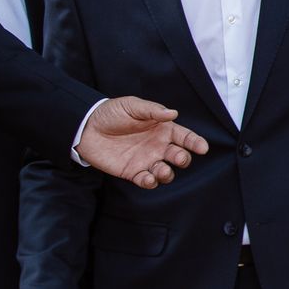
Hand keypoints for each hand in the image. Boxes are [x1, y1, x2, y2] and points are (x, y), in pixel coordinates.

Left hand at [74, 97, 206, 188]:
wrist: (86, 127)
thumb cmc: (111, 113)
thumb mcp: (132, 105)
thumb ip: (153, 110)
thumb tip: (173, 113)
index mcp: (162, 129)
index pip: (185, 137)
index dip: (195, 142)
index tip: (202, 148)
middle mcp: (158, 146)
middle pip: (179, 156)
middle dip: (183, 159)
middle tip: (178, 158)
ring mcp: (146, 160)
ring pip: (166, 172)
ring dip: (167, 173)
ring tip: (161, 171)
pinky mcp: (133, 172)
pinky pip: (146, 180)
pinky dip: (150, 182)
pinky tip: (148, 178)